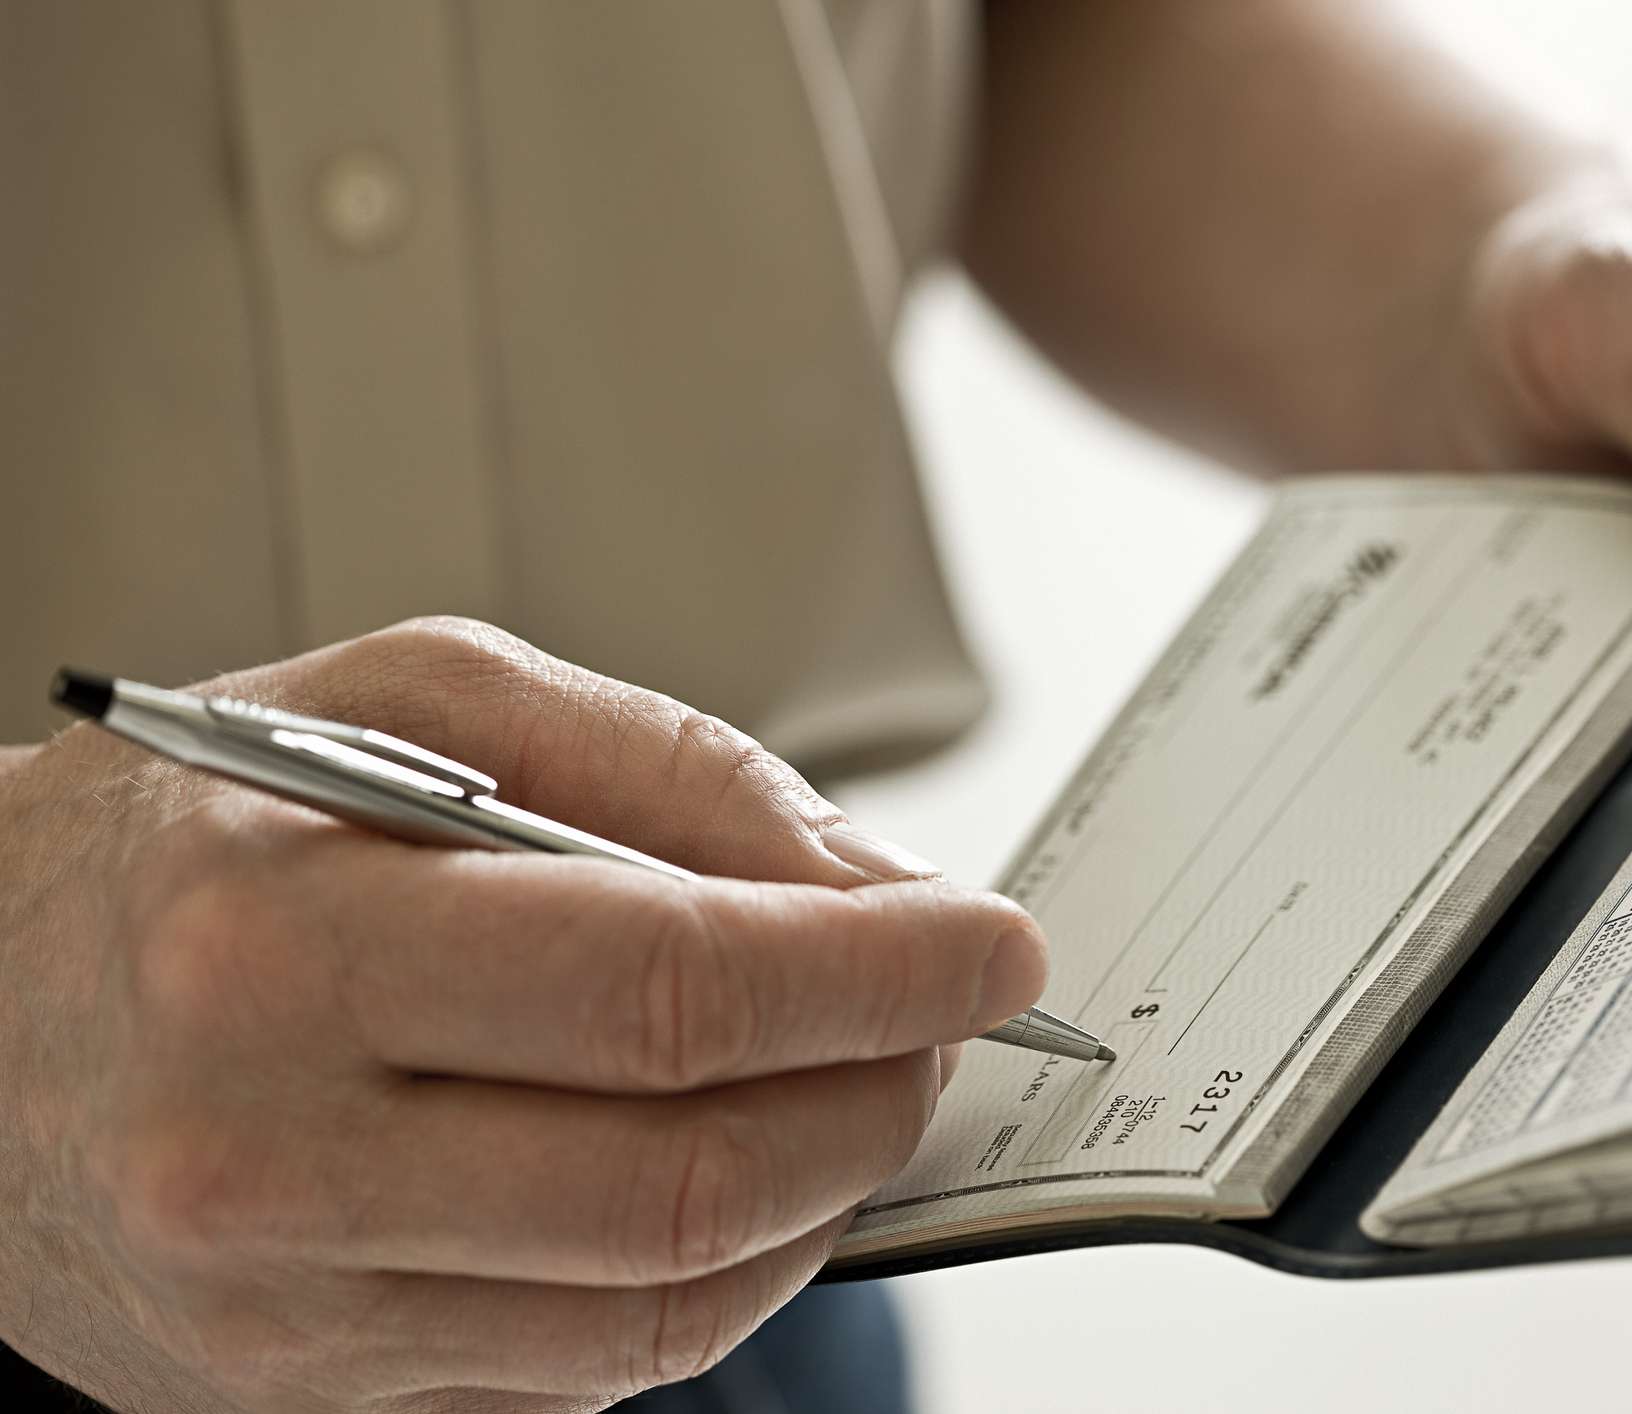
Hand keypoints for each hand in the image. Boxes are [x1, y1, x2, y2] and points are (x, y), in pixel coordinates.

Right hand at [0, 618, 1047, 1410]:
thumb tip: (863, 877)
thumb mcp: (409, 704)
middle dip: (880, 1090)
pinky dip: (728, 1267)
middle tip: (947, 1012)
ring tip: (865, 1079)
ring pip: (666, 1297)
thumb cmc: (190, 842)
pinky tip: (756, 1169)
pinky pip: (597, 1363)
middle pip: (690, 1171)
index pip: (665, 986)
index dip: (875, 972)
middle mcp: (272, 1155)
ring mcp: (292, 1308)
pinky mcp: (316, 1390)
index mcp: (282, 943)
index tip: (994, 944)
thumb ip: (655, 763)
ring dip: (829, 1189)